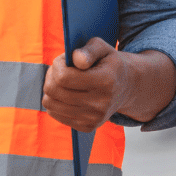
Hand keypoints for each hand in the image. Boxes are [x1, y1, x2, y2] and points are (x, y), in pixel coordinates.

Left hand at [43, 41, 175, 131]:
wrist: (125, 88)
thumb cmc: (108, 64)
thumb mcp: (102, 48)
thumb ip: (88, 50)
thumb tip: (76, 59)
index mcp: (106, 81)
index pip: (63, 77)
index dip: (57, 65)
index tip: (64, 60)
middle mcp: (101, 104)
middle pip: (54, 90)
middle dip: (51, 76)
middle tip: (60, 70)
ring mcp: (94, 118)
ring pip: (50, 103)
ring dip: (51, 88)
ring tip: (62, 81)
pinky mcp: (87, 127)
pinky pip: (54, 113)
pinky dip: (55, 101)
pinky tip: (67, 93)